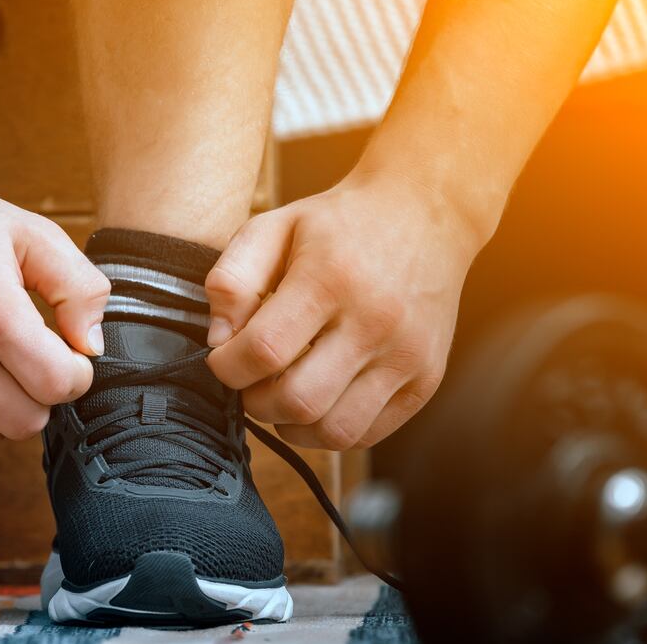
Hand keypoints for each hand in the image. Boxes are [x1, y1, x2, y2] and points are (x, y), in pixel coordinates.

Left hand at [204, 171, 482, 449]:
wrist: (426, 212)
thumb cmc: (339, 224)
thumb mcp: (275, 226)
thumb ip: (232, 278)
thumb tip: (219, 341)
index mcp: (332, 277)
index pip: (264, 350)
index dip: (227, 367)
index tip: (223, 358)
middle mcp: (376, 320)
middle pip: (298, 401)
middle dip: (256, 402)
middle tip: (252, 380)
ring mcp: (407, 354)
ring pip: (335, 431)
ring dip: (292, 425)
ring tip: (283, 393)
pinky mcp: (427, 378)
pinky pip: (368, 433)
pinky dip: (331, 430)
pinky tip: (319, 400)